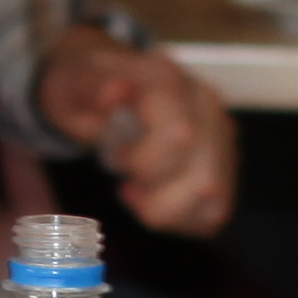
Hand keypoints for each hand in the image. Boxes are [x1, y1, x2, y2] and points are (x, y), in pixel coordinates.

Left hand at [39, 26, 235, 236]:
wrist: (99, 81)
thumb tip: (113, 91)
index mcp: (169, 80)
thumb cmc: (86, 87)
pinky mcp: (223, 159)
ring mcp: (219, 132)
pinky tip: (156, 200)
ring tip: (141, 189)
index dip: (144, 163)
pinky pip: (214, 208)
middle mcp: (204, 103)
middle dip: (156, 194)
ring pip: (213, 197)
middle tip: (128, 179)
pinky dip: (181, 216)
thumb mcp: (74, 81)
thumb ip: (93, 86)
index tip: (116, 158)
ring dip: (168, 208)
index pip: (179, 137)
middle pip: (204, 179)